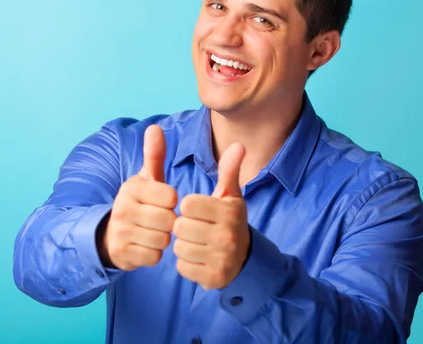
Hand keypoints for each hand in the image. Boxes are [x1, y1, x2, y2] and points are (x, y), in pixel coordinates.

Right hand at [99, 125, 177, 270]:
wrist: (112, 233)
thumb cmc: (140, 202)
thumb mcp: (147, 178)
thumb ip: (154, 155)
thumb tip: (154, 127)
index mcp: (132, 187)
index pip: (171, 197)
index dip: (173, 203)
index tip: (166, 202)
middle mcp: (123, 208)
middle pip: (168, 220)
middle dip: (170, 222)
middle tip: (162, 220)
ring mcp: (121, 231)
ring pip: (162, 240)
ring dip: (164, 239)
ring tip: (155, 232)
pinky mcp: (122, 253)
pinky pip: (154, 257)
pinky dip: (155, 253)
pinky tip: (148, 246)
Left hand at [172, 143, 249, 289]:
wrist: (243, 257)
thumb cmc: (229, 219)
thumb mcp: (230, 194)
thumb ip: (229, 170)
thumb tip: (239, 144)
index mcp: (229, 212)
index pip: (187, 204)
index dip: (188, 207)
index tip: (198, 210)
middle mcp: (228, 236)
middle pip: (180, 227)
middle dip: (183, 227)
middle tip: (196, 228)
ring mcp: (222, 260)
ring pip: (179, 248)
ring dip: (183, 245)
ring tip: (196, 242)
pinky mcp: (214, 279)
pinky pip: (183, 267)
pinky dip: (186, 263)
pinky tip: (199, 258)